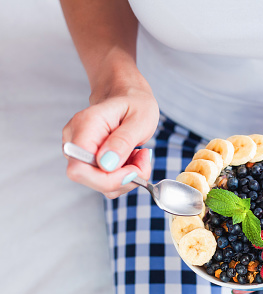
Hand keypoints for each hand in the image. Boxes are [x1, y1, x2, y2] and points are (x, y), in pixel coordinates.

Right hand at [62, 82, 158, 198]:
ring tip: (139, 155)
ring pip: (99, 183)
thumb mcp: (140, 118)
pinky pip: (104, 180)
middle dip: (122, 179)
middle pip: (90, 180)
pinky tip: (131, 160)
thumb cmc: (135, 103)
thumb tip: (106, 165)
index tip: (133, 169)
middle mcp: (75, 140)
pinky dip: (122, 177)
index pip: (79, 169)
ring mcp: (78, 152)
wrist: (128, 96)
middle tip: (143, 160)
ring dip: (126, 177)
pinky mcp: (87, 160)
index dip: (107, 179)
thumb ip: (123, 141)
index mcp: (86, 126)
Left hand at [231, 137, 262, 293]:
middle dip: (242, 257)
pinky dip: (237, 203)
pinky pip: (246, 199)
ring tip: (218, 239)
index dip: (260, 276)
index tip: (238, 286)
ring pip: (247, 224)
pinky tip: (223, 207)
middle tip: (221, 266)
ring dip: (236, 232)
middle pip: (256, 247)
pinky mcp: (258, 190)